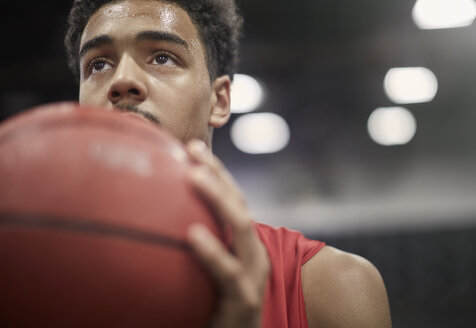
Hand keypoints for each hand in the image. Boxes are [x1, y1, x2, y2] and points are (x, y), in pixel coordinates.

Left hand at [185, 139, 269, 327]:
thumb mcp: (206, 273)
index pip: (234, 199)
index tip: (192, 148)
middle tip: (193, 151)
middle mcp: (254, 254)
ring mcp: (253, 274)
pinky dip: (213, 251)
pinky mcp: (244, 298)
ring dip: (220, 198)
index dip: (217, 172)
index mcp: (244, 245)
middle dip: (219, 174)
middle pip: (240, 204)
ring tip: (194, 177)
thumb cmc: (216, 306)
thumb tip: (150, 224)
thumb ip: (192, 248)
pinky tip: (193, 235)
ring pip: (242, 227)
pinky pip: (228, 272)